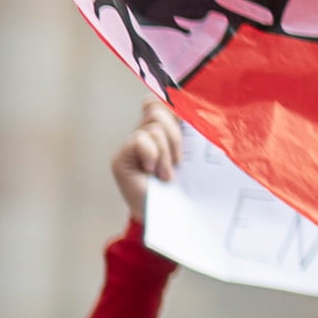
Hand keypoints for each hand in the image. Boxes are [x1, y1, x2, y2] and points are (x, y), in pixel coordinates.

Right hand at [110, 100, 183, 221]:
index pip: (163, 100)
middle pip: (159, 109)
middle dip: (175, 135)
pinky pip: (140, 140)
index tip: (186, 116)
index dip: (174, 102)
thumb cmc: (187, 188)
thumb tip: (191, 108)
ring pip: (154, 127)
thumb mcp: (196, 157)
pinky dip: (152, 155)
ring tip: (167, 174)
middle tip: (179, 161)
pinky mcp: (122, 157)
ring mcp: (132, 145)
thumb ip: (194, 133)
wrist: (171, 218)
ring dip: (166, 152)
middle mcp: (146, 133)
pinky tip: (152, 171)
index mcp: (166, 129)